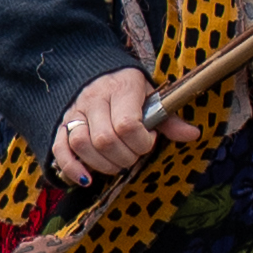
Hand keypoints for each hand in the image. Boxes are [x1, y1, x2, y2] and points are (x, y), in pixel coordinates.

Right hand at [48, 66, 171, 185]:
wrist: (99, 73)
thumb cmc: (131, 90)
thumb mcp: (153, 97)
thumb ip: (169, 119)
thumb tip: (192, 135)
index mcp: (122, 88)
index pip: (128, 125)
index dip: (142, 141)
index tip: (150, 139)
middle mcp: (95, 99)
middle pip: (105, 139)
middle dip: (125, 156)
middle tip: (135, 154)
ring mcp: (74, 112)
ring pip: (82, 145)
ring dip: (103, 164)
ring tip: (118, 162)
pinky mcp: (61, 125)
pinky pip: (60, 149)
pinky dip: (72, 168)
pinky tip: (87, 179)